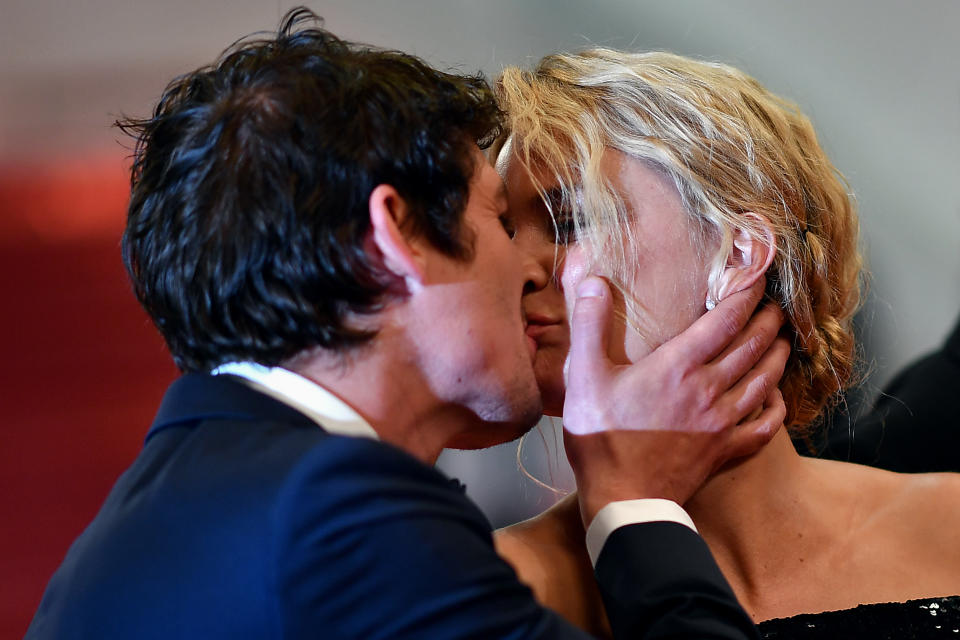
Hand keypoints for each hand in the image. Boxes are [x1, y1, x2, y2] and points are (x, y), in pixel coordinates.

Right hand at [562, 276, 788, 525]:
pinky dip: (776, 408)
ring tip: (781, 340)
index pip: (726, 319)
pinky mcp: (725, 451)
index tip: (757, 277)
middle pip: (752, 346)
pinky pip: (764, 427)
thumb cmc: (600, 437)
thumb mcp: (584, 377)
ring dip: (776, 356)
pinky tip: (776, 398)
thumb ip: (589, 325)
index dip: (746, 294)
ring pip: (764, 381)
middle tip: (775, 306)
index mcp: (678, 366)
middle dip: (767, 321)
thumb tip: (591, 281)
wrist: (622, 499)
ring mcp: (722, 423)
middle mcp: (708, 389)